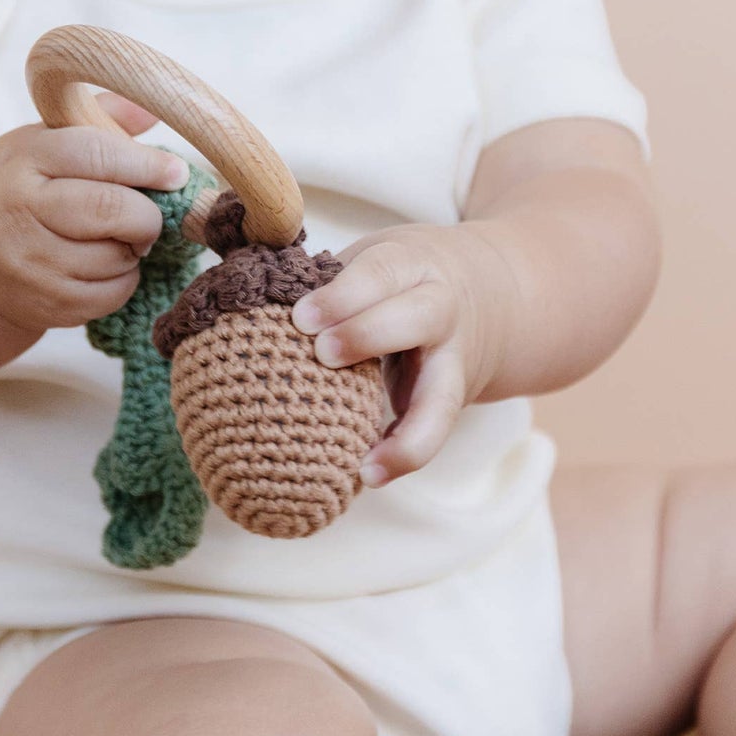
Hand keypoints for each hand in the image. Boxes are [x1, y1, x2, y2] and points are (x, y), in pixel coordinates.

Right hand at [0, 93, 189, 334]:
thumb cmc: (20, 190)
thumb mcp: (42, 143)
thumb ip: (98, 119)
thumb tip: (153, 107)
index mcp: (22, 159)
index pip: (95, 153)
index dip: (146, 163)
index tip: (175, 172)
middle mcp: (18, 210)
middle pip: (110, 208)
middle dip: (147, 213)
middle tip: (150, 214)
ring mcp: (29, 263)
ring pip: (117, 256)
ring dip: (135, 248)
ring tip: (119, 238)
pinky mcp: (46, 304)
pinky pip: (112, 293)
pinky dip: (125, 279)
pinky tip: (108, 266)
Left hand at [289, 224, 511, 487]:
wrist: (492, 293)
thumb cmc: (399, 279)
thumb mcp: (370, 260)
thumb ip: (321, 278)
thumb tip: (244, 296)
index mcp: (411, 265)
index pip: (380, 274)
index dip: (342, 295)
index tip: (300, 316)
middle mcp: (441, 310)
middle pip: (418, 318)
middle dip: (370, 334)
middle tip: (321, 354)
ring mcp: (453, 360)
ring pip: (443, 398)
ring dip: (408, 435)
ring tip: (364, 469)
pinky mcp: (453, 398)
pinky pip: (434, 430)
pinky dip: (406, 454)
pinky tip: (370, 476)